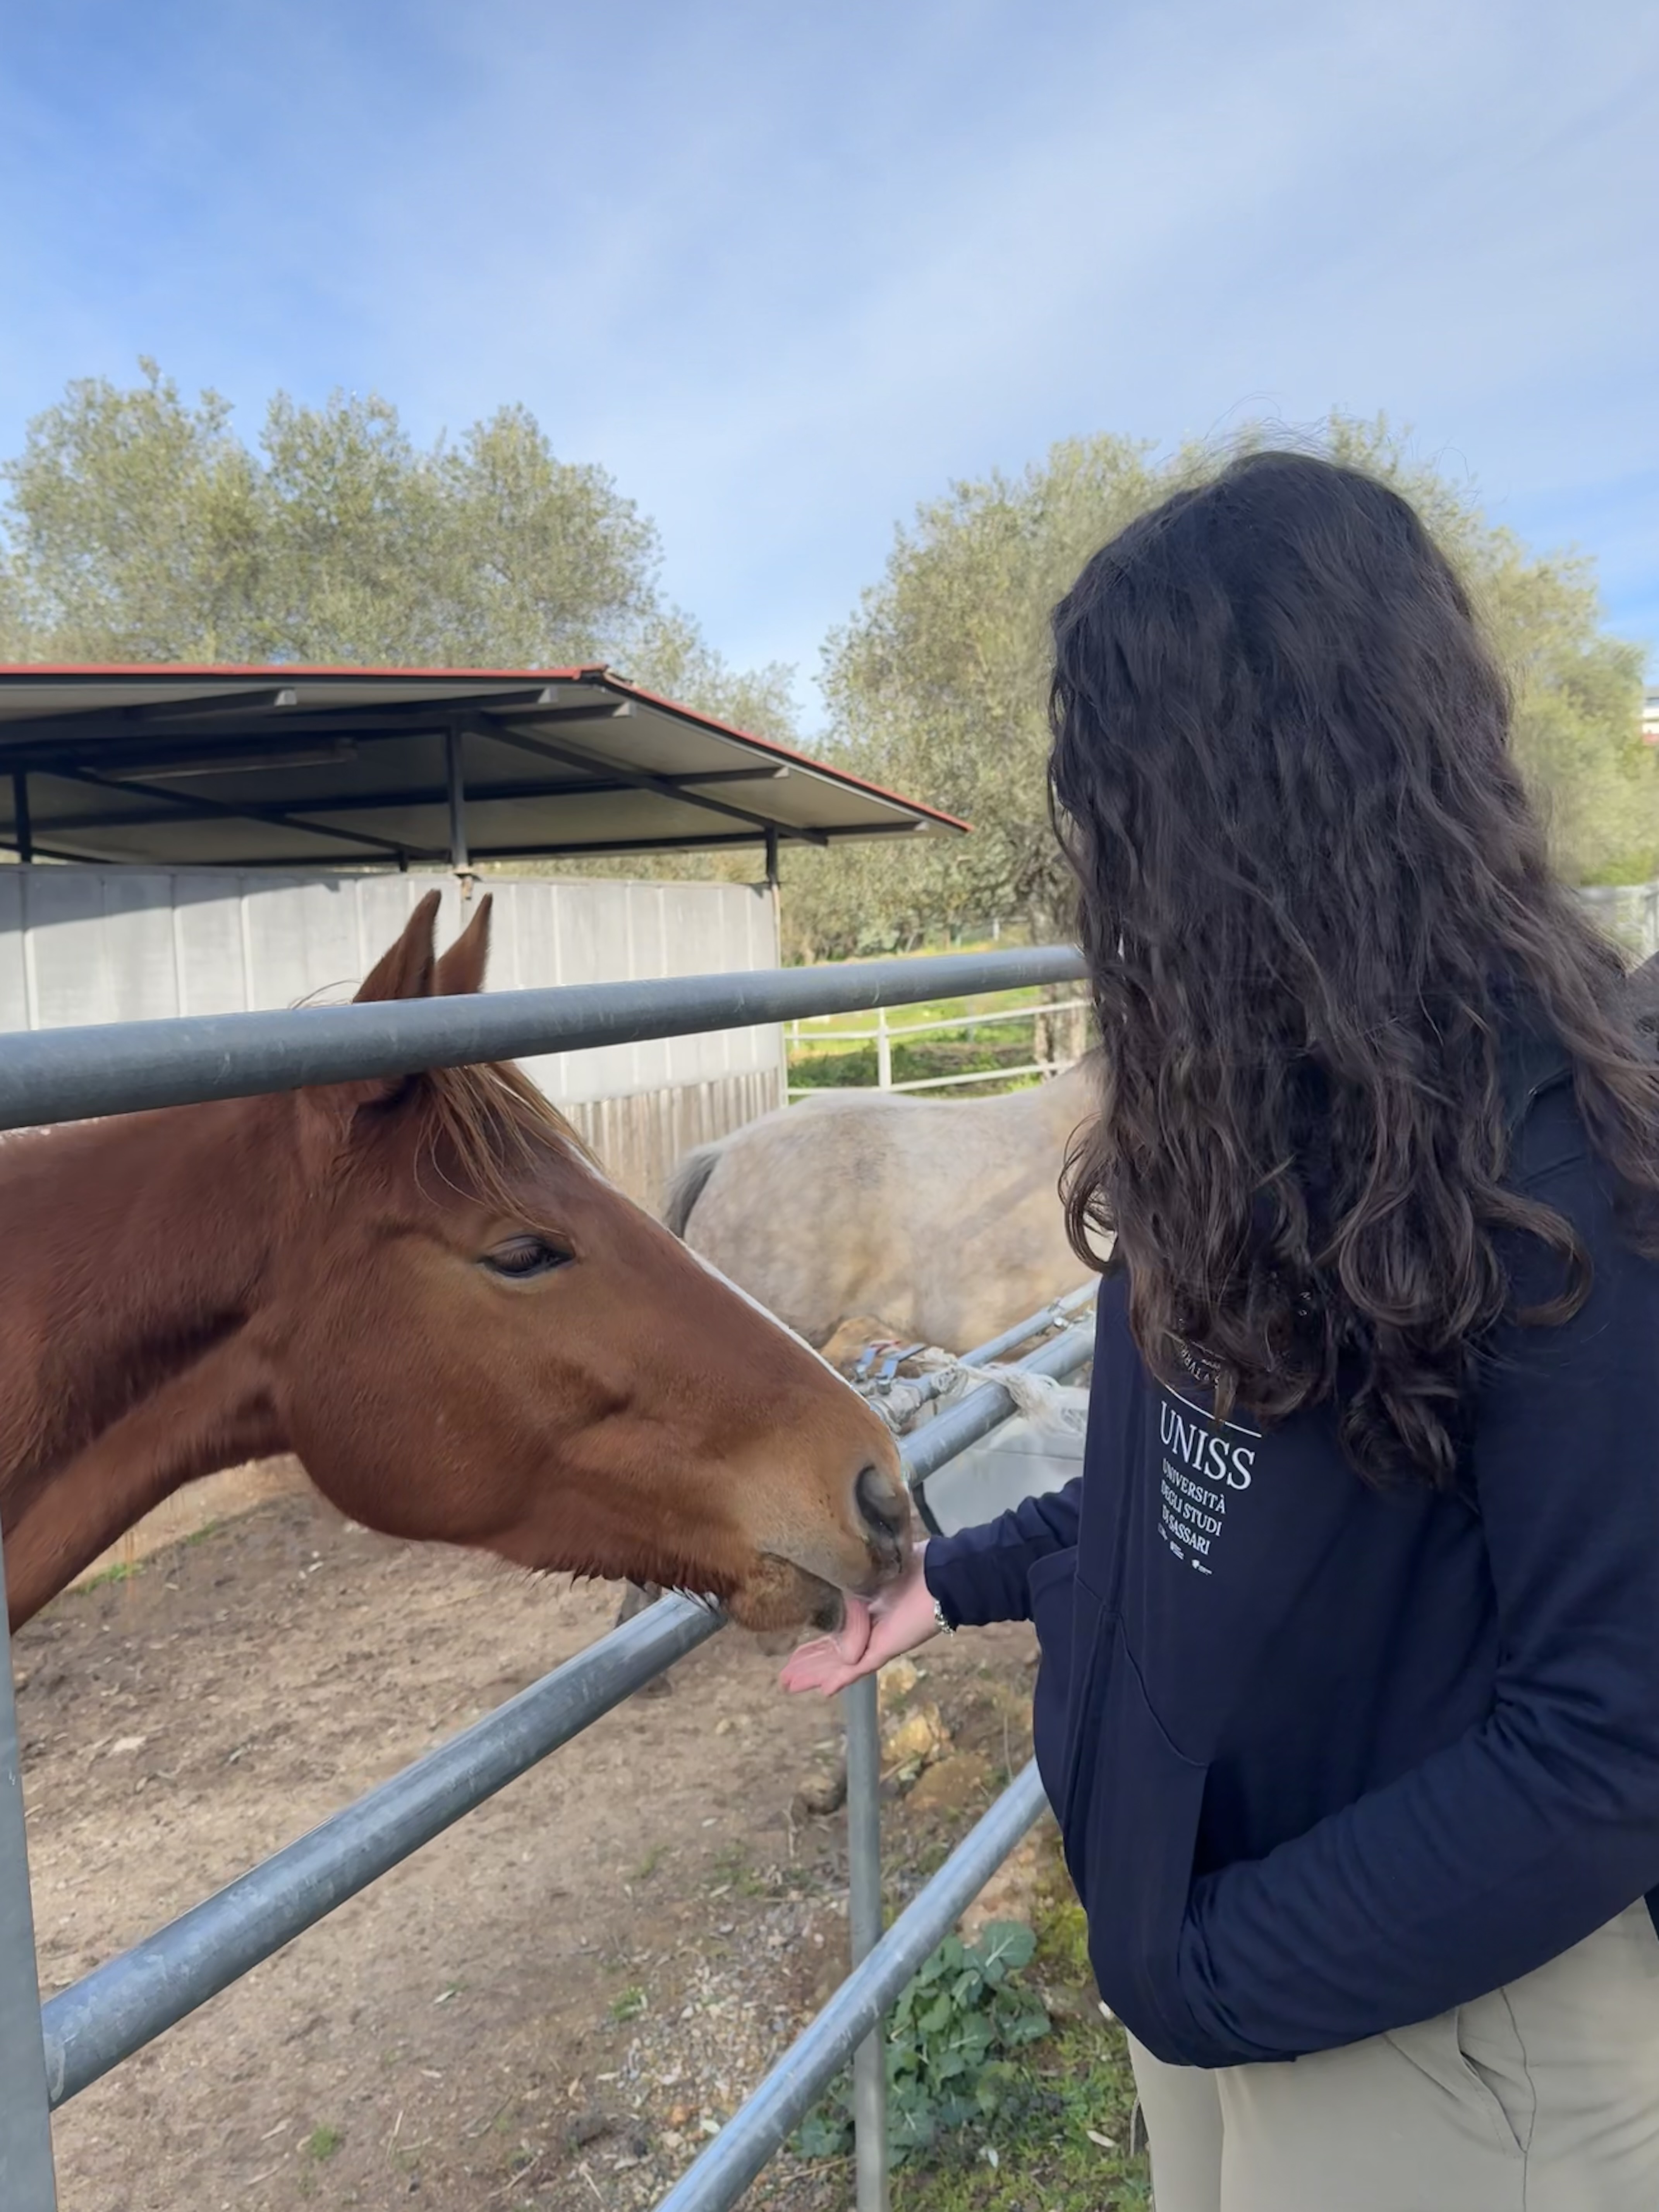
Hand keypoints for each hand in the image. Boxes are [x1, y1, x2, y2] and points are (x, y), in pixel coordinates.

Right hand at [779, 1543, 941, 1695]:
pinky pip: (860, 1666)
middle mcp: (868, 1629)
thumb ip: (848, 1596)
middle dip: (807, 1665)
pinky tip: (824, 1689)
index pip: (831, 1633)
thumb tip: (828, 1618)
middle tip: (784, 1680)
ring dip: (816, 1674)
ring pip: (840, 1663)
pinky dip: (842, 1678)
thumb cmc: (909, 1565)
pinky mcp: (887, 1647)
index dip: (810, 1646)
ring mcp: (876, 1640)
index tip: (790, 1655)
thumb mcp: (867, 1573)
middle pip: (832, 1653)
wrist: (938, 1575)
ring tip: (791, 1686)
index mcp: (863, 1610)